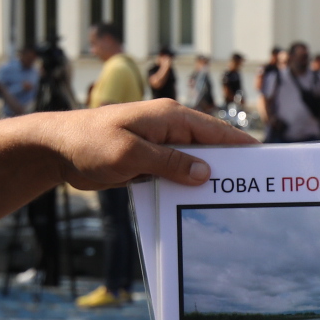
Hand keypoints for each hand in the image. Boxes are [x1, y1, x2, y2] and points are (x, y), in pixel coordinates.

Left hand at [51, 99, 254, 191]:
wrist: (56, 149)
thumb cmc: (89, 144)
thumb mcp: (131, 154)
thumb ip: (169, 162)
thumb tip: (205, 172)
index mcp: (170, 117)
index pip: (216, 130)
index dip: (241, 145)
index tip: (264, 160)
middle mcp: (169, 127)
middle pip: (209, 147)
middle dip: (228, 165)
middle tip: (252, 186)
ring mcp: (158, 143)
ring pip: (192, 162)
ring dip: (205, 178)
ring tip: (229, 198)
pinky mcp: (148, 159)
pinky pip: (175, 171)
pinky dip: (185, 184)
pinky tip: (196, 202)